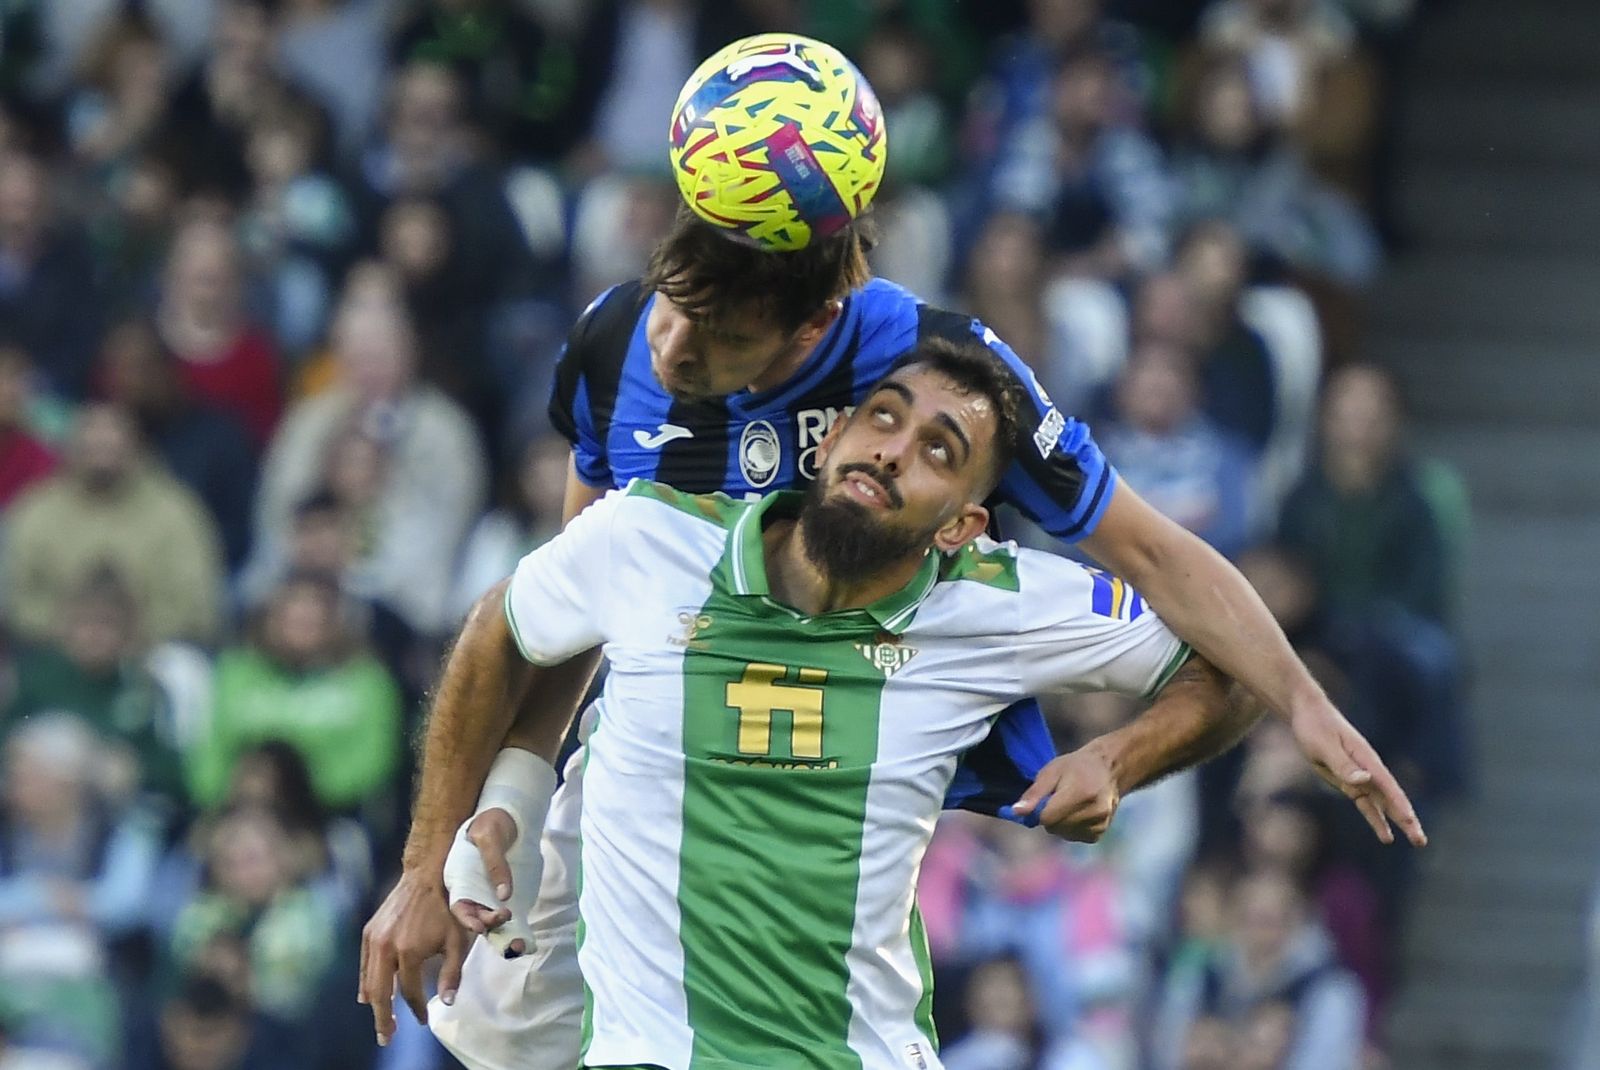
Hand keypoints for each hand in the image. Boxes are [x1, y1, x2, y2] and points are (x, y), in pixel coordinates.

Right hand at [358, 868, 468, 1046]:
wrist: (425, 876)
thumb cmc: (446, 908)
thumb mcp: (457, 940)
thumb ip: (451, 972)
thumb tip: (447, 1002)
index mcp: (409, 951)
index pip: (409, 991)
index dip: (416, 1008)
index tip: (422, 1020)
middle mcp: (386, 948)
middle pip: (381, 993)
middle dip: (384, 1018)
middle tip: (387, 1038)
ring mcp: (374, 939)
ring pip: (369, 981)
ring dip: (374, 1004)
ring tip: (381, 1022)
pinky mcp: (369, 932)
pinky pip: (363, 965)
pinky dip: (365, 983)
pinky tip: (367, 997)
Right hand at [445, 808, 532, 956]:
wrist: (507, 815)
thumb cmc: (491, 822)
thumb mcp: (489, 837)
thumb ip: (495, 864)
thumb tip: (504, 894)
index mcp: (461, 881)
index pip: (460, 906)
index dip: (468, 919)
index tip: (480, 926)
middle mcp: (474, 893)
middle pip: (478, 918)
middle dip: (490, 927)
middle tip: (507, 920)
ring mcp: (491, 896)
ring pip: (493, 921)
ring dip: (505, 934)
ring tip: (519, 944)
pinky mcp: (508, 895)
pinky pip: (510, 914)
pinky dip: (517, 929)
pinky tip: (526, 940)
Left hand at [1004, 743, 1121, 842]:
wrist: (1109, 769)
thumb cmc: (1076, 767)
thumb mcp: (1051, 771)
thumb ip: (1034, 793)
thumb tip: (1017, 812)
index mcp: (1081, 793)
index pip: (1047, 818)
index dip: (1040, 810)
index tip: (1046, 798)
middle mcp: (1094, 812)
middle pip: (1055, 828)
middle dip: (1050, 816)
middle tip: (1058, 799)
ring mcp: (1100, 825)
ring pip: (1063, 834)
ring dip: (1060, 823)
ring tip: (1069, 804)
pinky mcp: (1100, 833)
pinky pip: (1074, 837)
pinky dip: (1070, 828)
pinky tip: (1077, 813)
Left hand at [1290, 699, 1427, 847]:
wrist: (1308, 714)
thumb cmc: (1315, 727)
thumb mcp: (1325, 745)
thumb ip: (1343, 764)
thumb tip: (1365, 780)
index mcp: (1366, 759)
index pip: (1386, 785)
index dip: (1398, 804)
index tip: (1410, 820)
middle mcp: (1368, 769)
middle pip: (1391, 798)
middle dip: (1406, 819)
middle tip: (1421, 840)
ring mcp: (1360, 776)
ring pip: (1382, 804)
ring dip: (1397, 822)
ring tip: (1417, 841)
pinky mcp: (1349, 781)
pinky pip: (1366, 803)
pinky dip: (1376, 818)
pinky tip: (1386, 835)